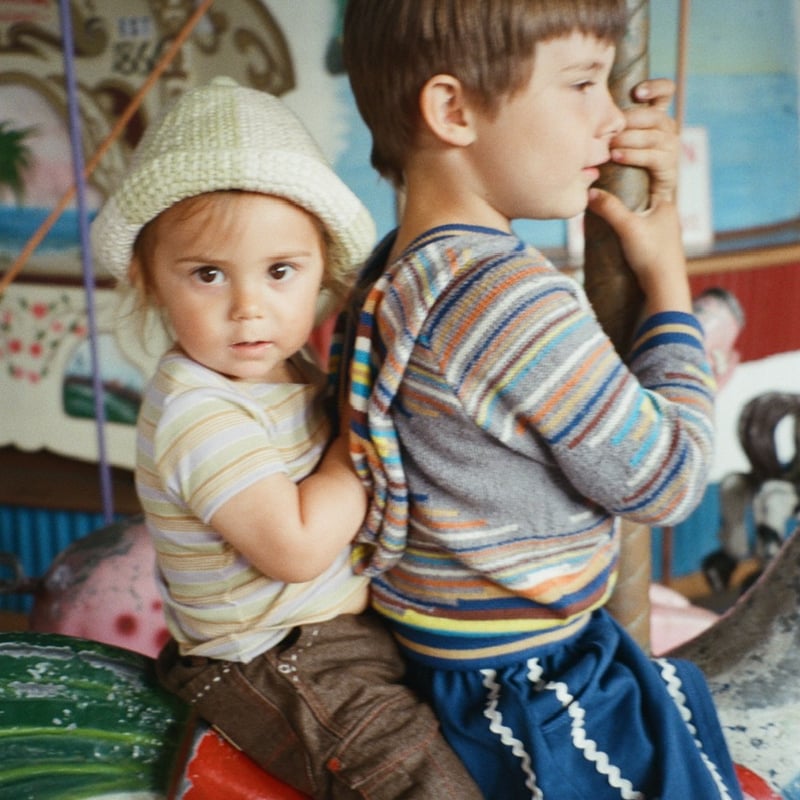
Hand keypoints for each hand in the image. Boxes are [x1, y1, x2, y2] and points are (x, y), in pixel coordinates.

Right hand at [587, 186, 690, 316]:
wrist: (664, 285)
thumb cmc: (651, 253)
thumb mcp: (626, 226)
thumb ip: (609, 208)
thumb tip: (589, 192)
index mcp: (666, 205)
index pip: (643, 187)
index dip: (625, 186)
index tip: (607, 188)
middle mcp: (669, 218)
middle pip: (640, 205)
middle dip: (623, 207)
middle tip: (602, 208)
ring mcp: (666, 236)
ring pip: (641, 223)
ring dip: (626, 225)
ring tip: (607, 227)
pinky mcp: (660, 252)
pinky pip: (642, 238)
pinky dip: (630, 238)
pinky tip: (619, 244)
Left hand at [609, 78, 678, 206]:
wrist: (628, 205)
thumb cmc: (612, 168)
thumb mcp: (609, 141)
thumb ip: (608, 124)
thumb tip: (587, 105)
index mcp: (655, 118)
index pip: (666, 92)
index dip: (656, 88)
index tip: (637, 93)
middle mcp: (666, 130)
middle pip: (656, 114)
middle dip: (633, 119)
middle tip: (613, 127)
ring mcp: (670, 149)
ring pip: (655, 135)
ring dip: (630, 138)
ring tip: (610, 146)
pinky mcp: (669, 169)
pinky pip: (654, 156)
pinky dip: (634, 155)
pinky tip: (617, 157)